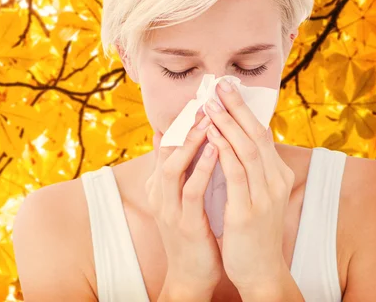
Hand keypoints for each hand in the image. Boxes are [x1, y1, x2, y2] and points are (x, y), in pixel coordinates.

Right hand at [145, 110, 222, 295]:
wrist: (190, 274)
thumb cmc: (192, 232)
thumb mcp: (181, 198)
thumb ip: (177, 170)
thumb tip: (175, 138)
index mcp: (158, 186)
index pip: (165, 145)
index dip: (180, 122)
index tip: (197, 100)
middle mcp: (158, 193)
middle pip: (165, 150)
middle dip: (184, 124)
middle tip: (203, 102)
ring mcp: (168, 208)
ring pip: (174, 166)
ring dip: (192, 141)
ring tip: (209, 119)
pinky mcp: (183, 222)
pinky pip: (191, 190)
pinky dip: (203, 168)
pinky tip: (217, 150)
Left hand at [203, 78, 294, 293]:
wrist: (260, 270)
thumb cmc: (251, 230)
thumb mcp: (253, 194)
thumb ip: (244, 168)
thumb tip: (227, 140)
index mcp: (276, 174)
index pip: (261, 133)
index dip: (244, 109)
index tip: (226, 88)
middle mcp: (275, 180)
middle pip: (257, 134)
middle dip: (237, 107)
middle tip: (219, 84)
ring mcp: (264, 195)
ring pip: (247, 149)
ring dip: (228, 123)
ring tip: (209, 104)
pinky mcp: (249, 211)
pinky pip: (236, 173)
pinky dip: (223, 150)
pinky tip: (210, 134)